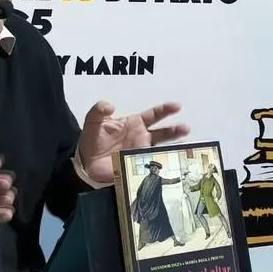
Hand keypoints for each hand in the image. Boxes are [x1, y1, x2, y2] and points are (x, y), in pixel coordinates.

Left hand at [76, 101, 190, 183]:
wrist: (86, 163)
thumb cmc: (92, 141)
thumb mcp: (93, 121)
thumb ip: (99, 110)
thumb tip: (110, 106)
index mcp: (134, 124)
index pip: (153, 115)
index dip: (165, 110)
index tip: (176, 106)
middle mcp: (141, 137)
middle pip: (163, 133)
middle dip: (175, 130)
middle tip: (185, 128)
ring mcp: (141, 152)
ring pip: (161, 148)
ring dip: (172, 147)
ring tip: (184, 145)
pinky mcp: (138, 165)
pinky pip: (152, 164)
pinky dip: (162, 163)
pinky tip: (171, 162)